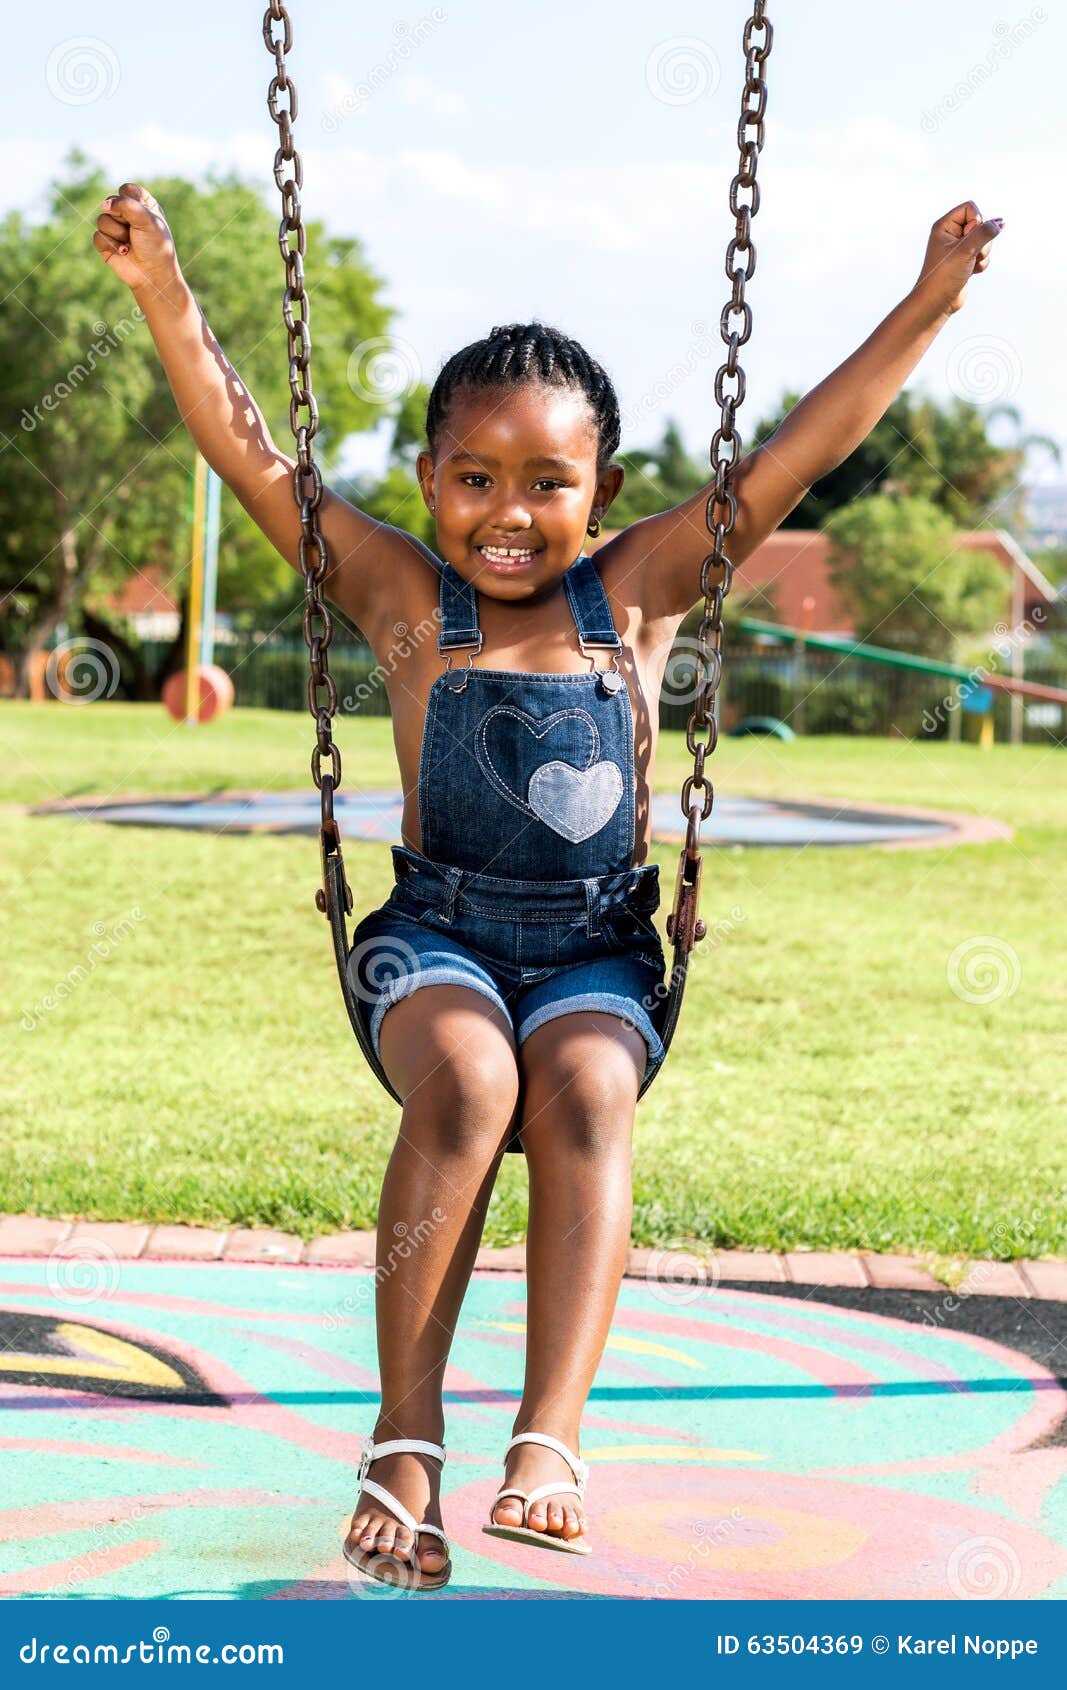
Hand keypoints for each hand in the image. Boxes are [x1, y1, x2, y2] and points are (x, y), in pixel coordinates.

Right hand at [93, 182, 181, 296]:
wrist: (153, 275)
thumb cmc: (155, 247)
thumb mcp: (147, 220)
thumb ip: (126, 205)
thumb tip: (104, 205)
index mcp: (141, 205)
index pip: (126, 190)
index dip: (129, 201)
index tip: (142, 215)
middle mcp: (127, 214)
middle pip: (111, 203)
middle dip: (123, 219)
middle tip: (135, 231)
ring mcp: (115, 228)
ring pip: (102, 220)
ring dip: (118, 233)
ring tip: (130, 244)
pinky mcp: (106, 242)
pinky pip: (97, 236)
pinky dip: (111, 245)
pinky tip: (124, 252)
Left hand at [912, 200, 1002, 317]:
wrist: (936, 303)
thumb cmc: (944, 276)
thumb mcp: (966, 250)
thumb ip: (985, 233)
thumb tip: (1000, 223)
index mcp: (944, 226)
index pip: (970, 207)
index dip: (976, 220)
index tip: (968, 237)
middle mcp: (951, 234)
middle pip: (981, 223)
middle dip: (982, 240)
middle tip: (970, 253)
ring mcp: (959, 248)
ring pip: (985, 240)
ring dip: (983, 253)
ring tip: (970, 264)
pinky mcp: (966, 260)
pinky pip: (984, 254)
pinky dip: (982, 263)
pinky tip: (971, 273)